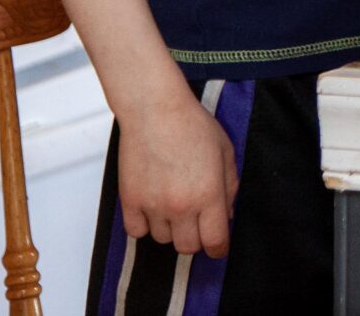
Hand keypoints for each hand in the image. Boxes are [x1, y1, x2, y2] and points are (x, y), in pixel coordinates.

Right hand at [120, 92, 237, 257]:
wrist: (155, 111)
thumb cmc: (193, 126)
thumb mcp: (226, 152)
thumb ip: (229, 187)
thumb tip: (227, 214)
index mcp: (209, 194)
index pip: (215, 240)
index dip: (219, 248)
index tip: (219, 247)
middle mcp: (180, 206)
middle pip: (188, 247)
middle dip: (197, 239)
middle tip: (198, 224)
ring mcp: (152, 205)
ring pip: (162, 240)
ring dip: (171, 229)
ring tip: (175, 205)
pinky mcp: (129, 201)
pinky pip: (136, 232)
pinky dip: (145, 225)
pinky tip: (153, 208)